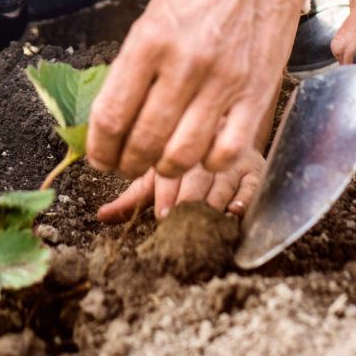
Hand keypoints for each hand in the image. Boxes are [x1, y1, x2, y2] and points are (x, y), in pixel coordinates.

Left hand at [85, 0, 309, 181]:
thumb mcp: (155, 8)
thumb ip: (135, 56)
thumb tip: (115, 105)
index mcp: (150, 40)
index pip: (112, 114)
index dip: (100, 147)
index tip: (99, 156)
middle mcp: (183, 65)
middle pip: (143, 141)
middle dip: (126, 163)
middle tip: (125, 165)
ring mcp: (222, 83)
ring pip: (182, 155)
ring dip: (164, 170)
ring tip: (160, 165)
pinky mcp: (255, 95)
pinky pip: (227, 151)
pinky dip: (209, 164)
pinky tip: (202, 156)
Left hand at [97, 147, 265, 222]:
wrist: (229, 134)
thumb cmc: (184, 165)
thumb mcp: (156, 176)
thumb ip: (131, 198)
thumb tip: (100, 218)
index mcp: (174, 147)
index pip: (169, 169)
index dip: (166, 192)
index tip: (163, 213)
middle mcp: (203, 150)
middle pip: (195, 177)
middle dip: (187, 202)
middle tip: (180, 221)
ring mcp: (230, 160)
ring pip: (221, 182)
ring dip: (212, 204)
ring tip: (203, 220)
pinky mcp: (255, 170)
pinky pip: (251, 185)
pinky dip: (243, 198)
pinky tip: (234, 210)